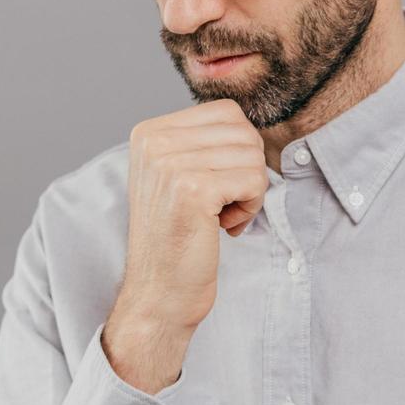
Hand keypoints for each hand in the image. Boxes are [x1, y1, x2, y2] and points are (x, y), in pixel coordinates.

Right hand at [114, 98, 267, 335]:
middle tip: (223, 204)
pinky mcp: (193, 189)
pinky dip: (250, 207)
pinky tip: (225, 226)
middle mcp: (154, 141)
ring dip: (250, 191)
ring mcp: (171, 164)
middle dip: (247, 169)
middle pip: (243, 131)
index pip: (227, 112)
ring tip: (221, 216)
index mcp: (150, 132)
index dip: (238, 150)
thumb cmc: (178, 236)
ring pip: (253, 155)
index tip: (215, 185)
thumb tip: (247, 121)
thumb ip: (203, 141)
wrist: (158, 292)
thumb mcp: (177, 175)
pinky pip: (254, 179)